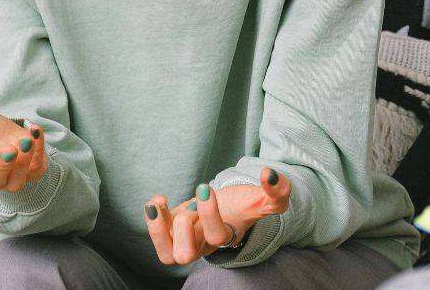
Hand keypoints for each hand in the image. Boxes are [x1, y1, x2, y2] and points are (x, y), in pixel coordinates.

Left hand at [144, 166, 291, 264]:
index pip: (217, 236)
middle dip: (184, 228)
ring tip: (158, 204)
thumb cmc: (246, 205)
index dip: (209, 214)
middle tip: (190, 208)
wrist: (229, 208)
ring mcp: (186, 240)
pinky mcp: (171, 229)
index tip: (205, 187)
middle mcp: (204, 244)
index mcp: (227, 237)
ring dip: (157, 229)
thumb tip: (270, 174)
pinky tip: (159, 199)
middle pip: (185, 256)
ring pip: (166, 255)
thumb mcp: (266, 199)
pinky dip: (152, 216)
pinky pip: (155, 234)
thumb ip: (278, 191)